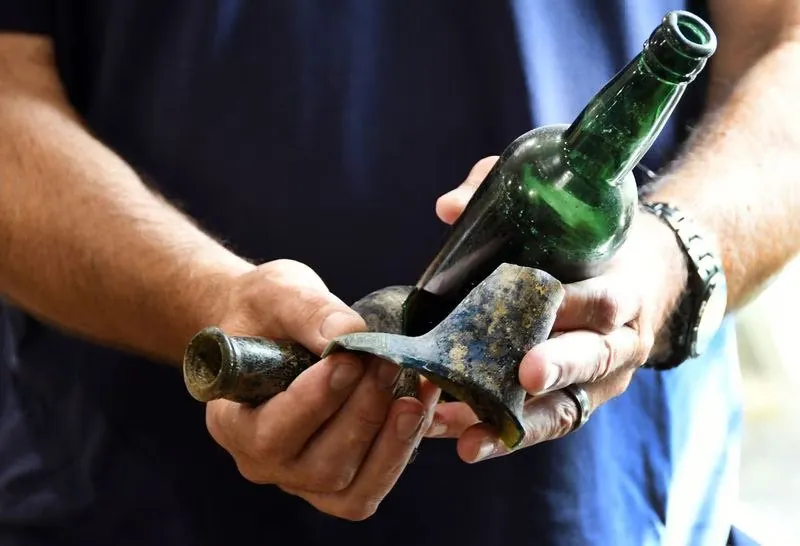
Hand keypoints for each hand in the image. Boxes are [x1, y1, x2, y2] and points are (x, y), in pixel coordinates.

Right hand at [205, 259, 439, 519]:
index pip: (269, 434)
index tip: (348, 362)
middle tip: (390, 365)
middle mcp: (263, 462)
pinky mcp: (339, 478)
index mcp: (231, 422)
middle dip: (363, 415)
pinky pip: (372, 485)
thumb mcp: (277, 294)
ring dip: (392, 442)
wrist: (272, 325)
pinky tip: (421, 406)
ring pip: (352, 490)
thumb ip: (309, 312)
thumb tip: (350, 333)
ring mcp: (302, 477)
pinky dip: (402, 450)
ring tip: (416, 394)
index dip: (314, 403)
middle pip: (320, 467)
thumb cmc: (264, 310)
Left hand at [425, 157, 686, 462]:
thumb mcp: (575, 210)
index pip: (606, 300)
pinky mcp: (584, 401)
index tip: (547, 300)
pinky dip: (506, 436)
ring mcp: (606, 380)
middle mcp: (622, 341)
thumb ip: (510, 194)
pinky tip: (462, 441)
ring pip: (568, 408)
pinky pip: (548, 425)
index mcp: (625, 290)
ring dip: (516, 425)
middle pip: (594, 359)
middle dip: (557, 367)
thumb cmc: (602, 241)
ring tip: (467, 439)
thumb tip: (448, 209)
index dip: (577, 305)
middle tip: (522, 375)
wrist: (653, 276)